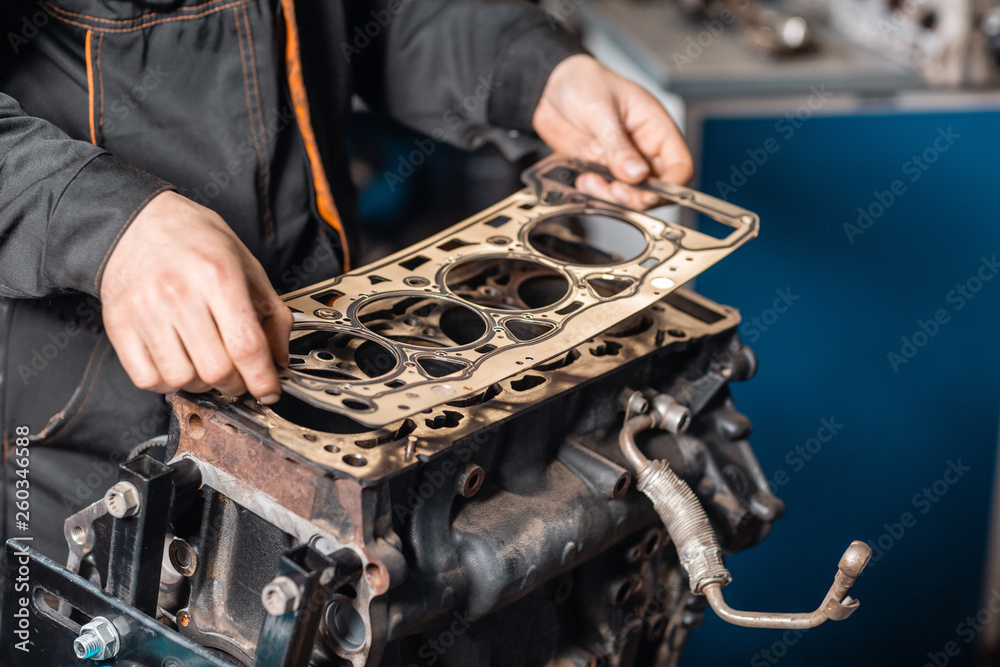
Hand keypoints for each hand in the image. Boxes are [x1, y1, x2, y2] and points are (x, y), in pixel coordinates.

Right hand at [100, 191, 292, 402]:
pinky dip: (167, 382)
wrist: (136, 223)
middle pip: (216, 370)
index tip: (269, 391)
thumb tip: (279, 359)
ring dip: (202, 384)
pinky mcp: (119, 325)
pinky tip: (178, 363)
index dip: (263, 379)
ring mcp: (145, 311)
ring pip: (182, 379)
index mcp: (217, 276)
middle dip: (236, 384)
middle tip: (239, 376)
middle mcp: (179, 294)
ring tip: (206, 364)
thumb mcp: (246, 264)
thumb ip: (271, 312)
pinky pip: (147, 378)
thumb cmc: (195, 241)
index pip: (246, 346)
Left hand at [532, 54, 693, 208]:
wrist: (550, 87)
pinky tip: (583, 179)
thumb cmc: (583, 83)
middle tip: (615, 190)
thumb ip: (619, 145)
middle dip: (637, 197)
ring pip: (631, 196)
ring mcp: (622, 162)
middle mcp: (643, 149)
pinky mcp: (601, 170)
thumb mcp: (601, 110)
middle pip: (658, 189)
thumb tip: (637, 174)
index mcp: (656, 128)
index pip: (680, 166)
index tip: (648, 194)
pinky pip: (605, 193)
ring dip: (612, 197)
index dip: (671, 186)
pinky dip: (594, 193)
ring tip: (592, 182)